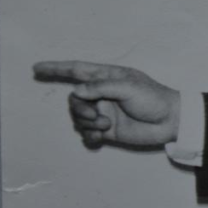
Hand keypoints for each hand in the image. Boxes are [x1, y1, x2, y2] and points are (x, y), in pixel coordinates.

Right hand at [32, 61, 179, 148]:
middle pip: (74, 99)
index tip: (36, 68)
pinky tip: (99, 139)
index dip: (56, 68)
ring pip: (79, 118)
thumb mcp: (128, 87)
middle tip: (97, 115)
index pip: (77, 70)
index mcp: (108, 77)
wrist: (171, 122)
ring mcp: (104, 112)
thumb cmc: (153, 99)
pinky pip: (87, 134)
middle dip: (79, 109)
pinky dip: (89, 137)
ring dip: (87, 123)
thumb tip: (77, 91)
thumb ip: (100, 87)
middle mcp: (103, 94)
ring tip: (106, 125)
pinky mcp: (108, 130)